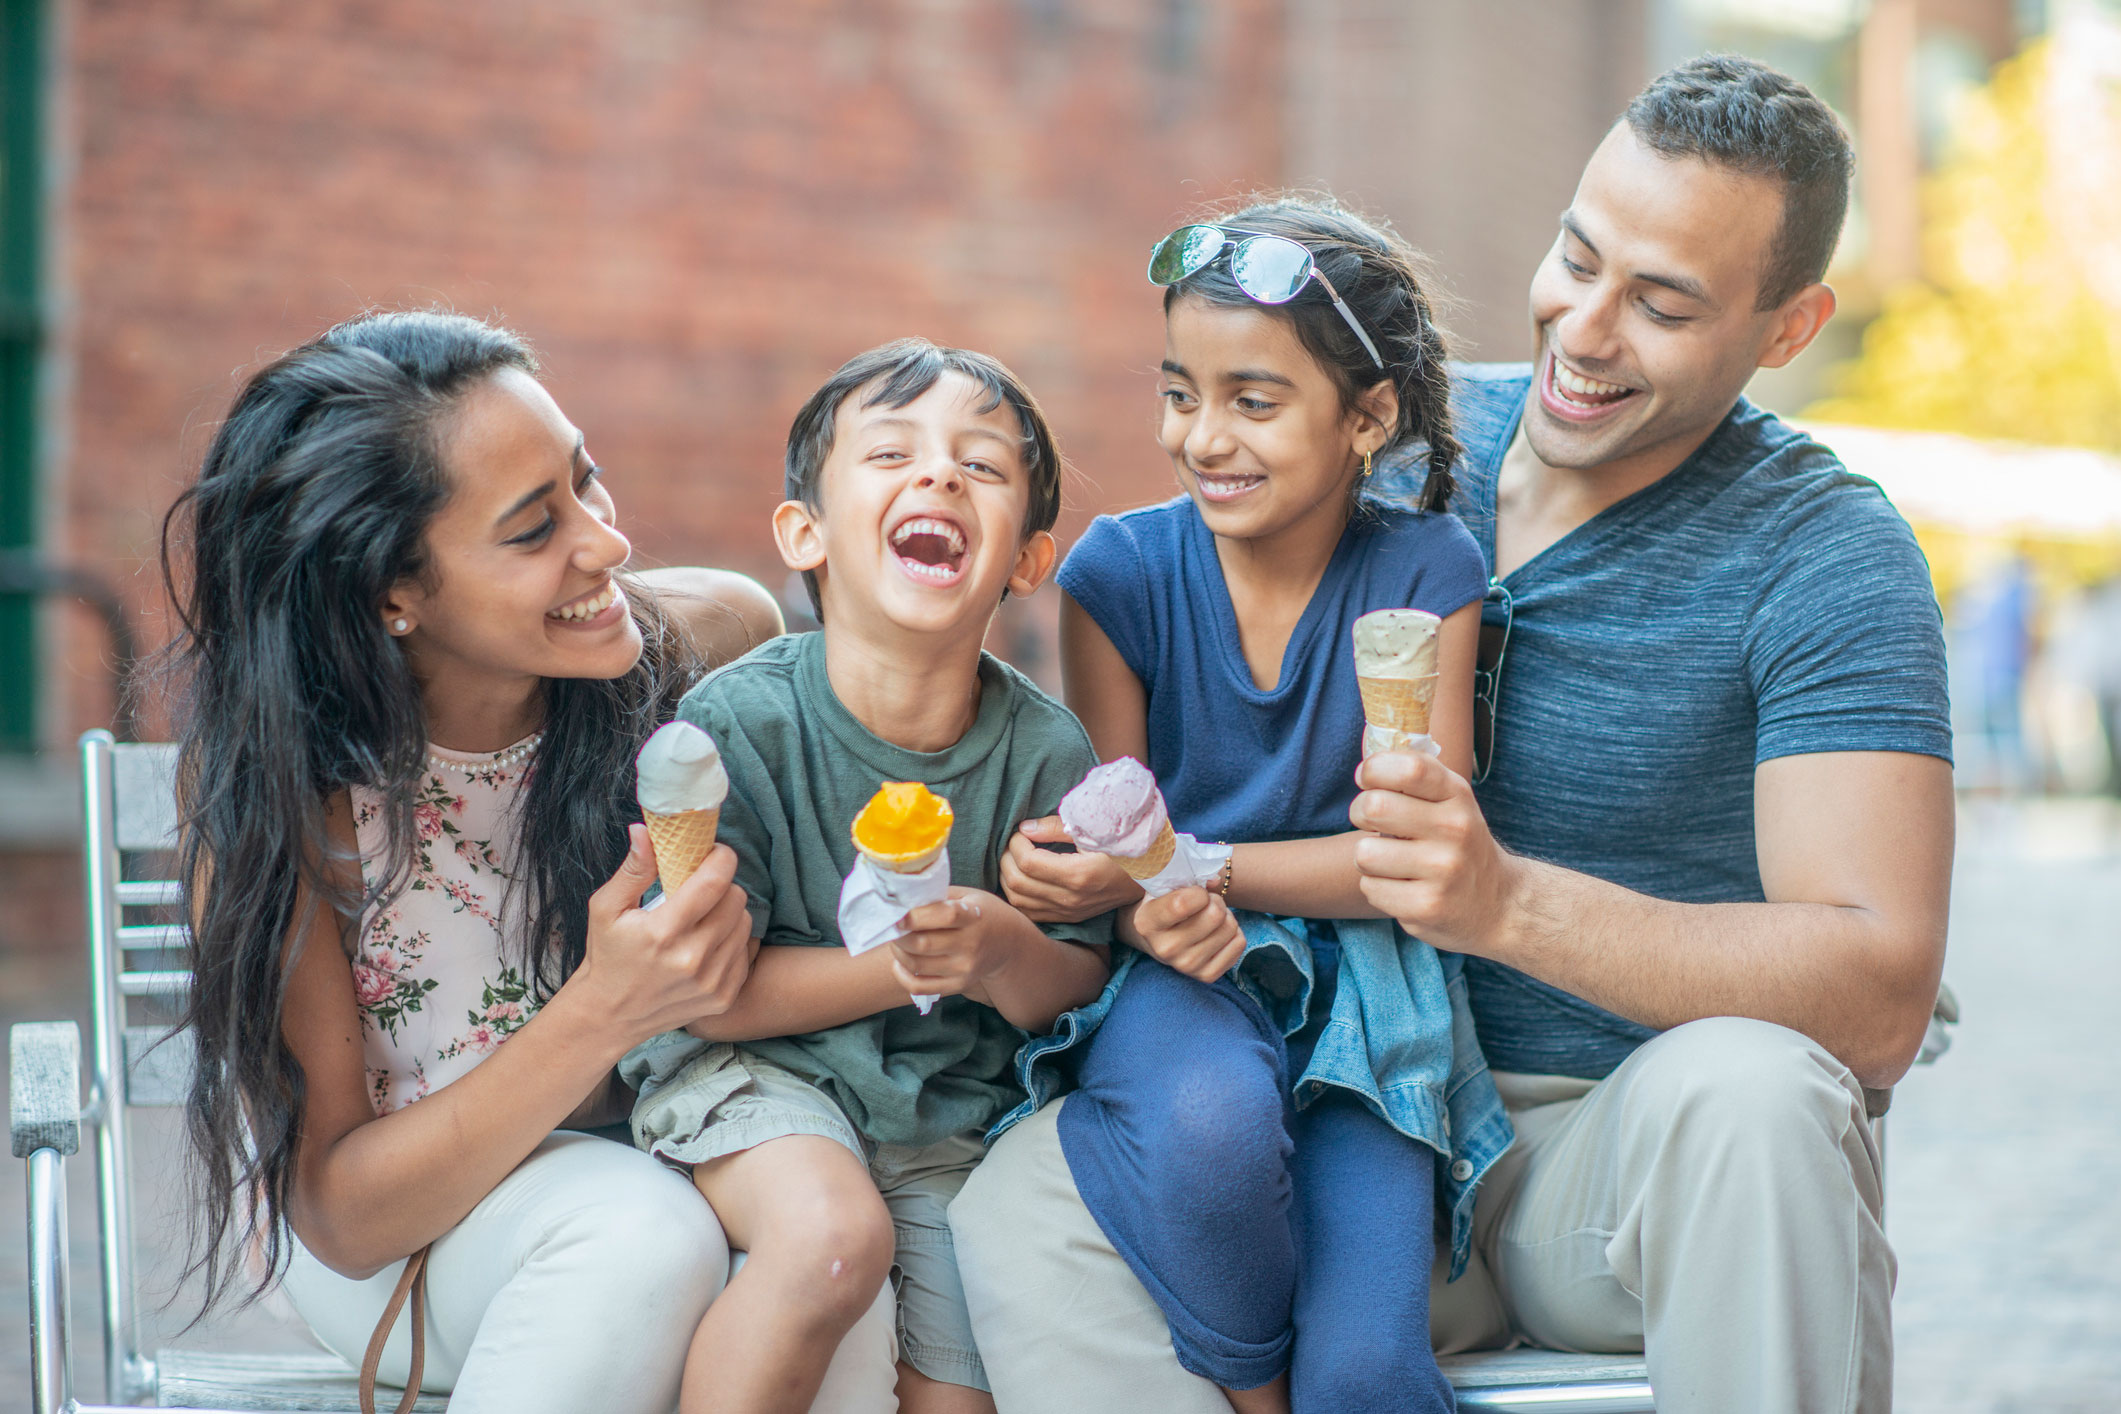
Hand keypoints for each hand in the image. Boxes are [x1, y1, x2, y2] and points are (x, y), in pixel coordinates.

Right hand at [572, 825, 759, 1041]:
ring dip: (729, 913)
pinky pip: (746, 951)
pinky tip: (708, 944)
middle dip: (723, 885)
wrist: (611, 1014)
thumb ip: (633, 870)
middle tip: (702, 888)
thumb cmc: (608, 955)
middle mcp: (692, 959)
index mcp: (663, 933)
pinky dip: (732, 941)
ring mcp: (711, 981)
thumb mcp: (606, 909)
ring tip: (703, 918)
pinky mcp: (724, 997)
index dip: (721, 858)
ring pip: (745, 924)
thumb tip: (645, 830)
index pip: (714, 882)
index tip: (713, 853)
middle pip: (736, 899)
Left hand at [889, 888, 1027, 1002]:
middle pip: (923, 944)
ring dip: (897, 952)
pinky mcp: (958, 985)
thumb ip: (938, 895)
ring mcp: (965, 968)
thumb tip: (901, 898)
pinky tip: (900, 962)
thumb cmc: (982, 913)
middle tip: (891, 927)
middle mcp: (971, 945)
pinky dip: (902, 975)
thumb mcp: (968, 896)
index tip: (896, 913)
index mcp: (973, 917)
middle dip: (898, 935)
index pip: (944, 916)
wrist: (1009, 944)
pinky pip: (920, 986)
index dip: (915, 915)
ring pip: (916, 965)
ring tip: (897, 941)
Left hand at [1002, 816, 1143, 922]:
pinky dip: (1018, 897)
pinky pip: (1030, 914)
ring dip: (1008, 878)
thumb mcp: (1096, 830)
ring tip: (1015, 859)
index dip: (1016, 843)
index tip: (1020, 831)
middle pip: (1018, 883)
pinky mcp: (1070, 918)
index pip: (1028, 862)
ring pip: (1019, 902)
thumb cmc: (1124, 846)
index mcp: (1079, 875)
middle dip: (1007, 859)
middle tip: (1014, 843)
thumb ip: (1057, 828)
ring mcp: (1070, 912)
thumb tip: (1025, 828)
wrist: (1149, 875)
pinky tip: (1022, 879)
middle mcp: (1071, 899)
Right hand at [1126, 887, 1243, 982]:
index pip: (1182, 904)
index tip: (1195, 892)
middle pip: (1214, 914)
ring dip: (1225, 916)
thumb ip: (1186, 876)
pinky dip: (1234, 933)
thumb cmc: (1165, 904)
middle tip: (1206, 903)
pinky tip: (1217, 933)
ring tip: (1210, 917)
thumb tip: (1215, 880)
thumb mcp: (1166, 887)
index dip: (1198, 892)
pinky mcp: (1206, 976)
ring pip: (1230, 927)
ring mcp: (1186, 965)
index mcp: (1147, 923)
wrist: (1159, 939)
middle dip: (1215, 901)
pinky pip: (1239, 944)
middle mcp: (1164, 949)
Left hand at [1348, 751, 1516, 953]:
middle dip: (1360, 813)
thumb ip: (1415, 776)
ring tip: (1392, 861)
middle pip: (1374, 807)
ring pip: (1365, 853)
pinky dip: (1378, 888)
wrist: (1498, 903)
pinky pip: (1370, 888)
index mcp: (1457, 796)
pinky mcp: (1426, 906)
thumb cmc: (1457, 843)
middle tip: (1373, 824)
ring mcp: (1443, 871)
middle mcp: (1455, 830)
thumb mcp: (1451, 801)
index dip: (1374, 770)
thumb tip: (1366, 767)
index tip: (1367, 779)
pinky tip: (1403, 887)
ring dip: (1368, 858)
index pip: (1409, 769)